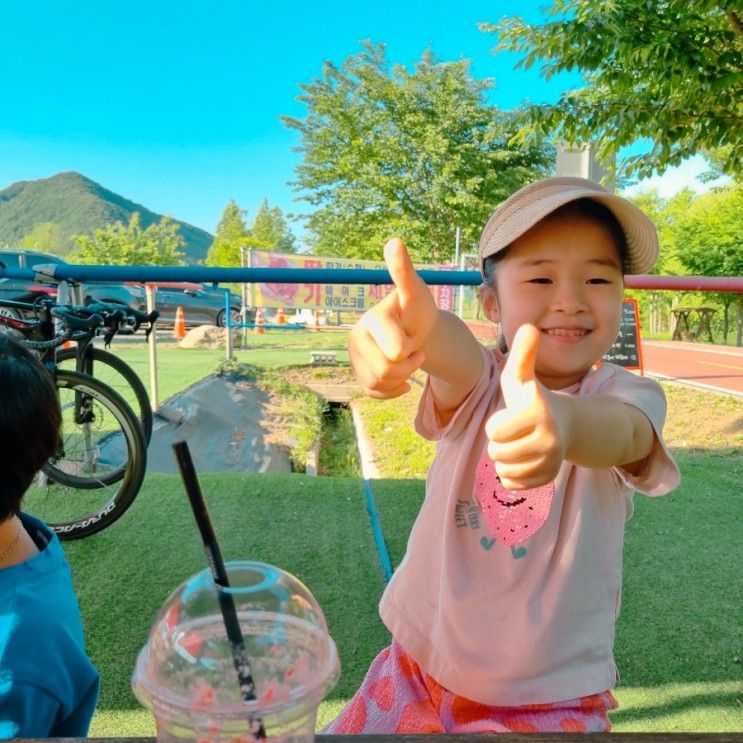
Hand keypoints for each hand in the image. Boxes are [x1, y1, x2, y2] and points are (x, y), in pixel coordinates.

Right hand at [348, 238, 436, 397]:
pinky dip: (392, 390)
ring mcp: (355, 357)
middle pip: (386, 370)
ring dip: (402, 377)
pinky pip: (374, 392)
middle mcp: (356, 337)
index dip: (409, 351)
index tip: (415, 342)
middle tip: (415, 352)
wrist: (414, 329)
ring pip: (379, 383)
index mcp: (371, 320)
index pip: (394, 351)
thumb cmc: (416, 309)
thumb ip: (404, 272)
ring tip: (408, 361)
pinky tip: (401, 378)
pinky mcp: (358, 374)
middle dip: (407, 366)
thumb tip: (394, 242)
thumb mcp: (416, 292)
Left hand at [484, 324, 566, 488]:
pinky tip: (522, 460)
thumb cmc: (532, 399)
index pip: (494, 431)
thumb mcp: (521, 377)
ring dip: (504, 459)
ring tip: (517, 445)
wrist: (565, 426)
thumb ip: (522, 354)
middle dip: (498, 443)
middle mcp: (549, 439)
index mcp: (538, 412)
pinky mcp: (548, 478)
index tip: (509, 417)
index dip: (496, 424)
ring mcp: (551, 461)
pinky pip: (512, 484)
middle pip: (497, 452)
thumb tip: (529, 325)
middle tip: (513, 433)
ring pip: (503, 470)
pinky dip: (511, 475)